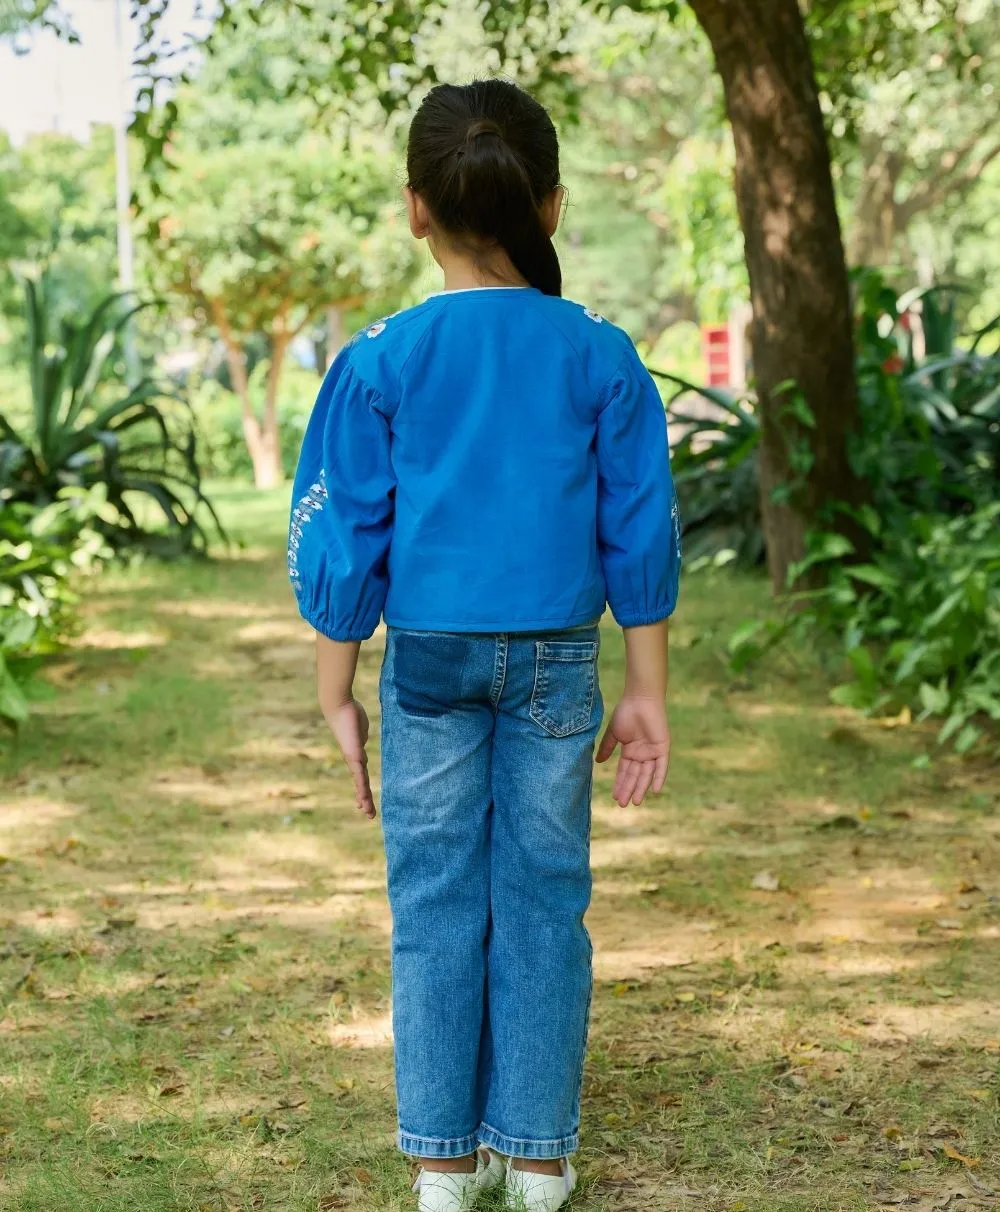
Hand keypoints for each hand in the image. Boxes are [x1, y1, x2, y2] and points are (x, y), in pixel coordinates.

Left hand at [325, 698, 375, 819]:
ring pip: (360, 782)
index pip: (360, 776)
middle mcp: (352, 759)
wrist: (338, 706)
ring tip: (366, 812)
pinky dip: (361, 787)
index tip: (362, 802)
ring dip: (364, 798)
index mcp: (355, 754)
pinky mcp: (353, 754)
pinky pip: (359, 774)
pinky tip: (363, 798)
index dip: (362, 789)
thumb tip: (362, 743)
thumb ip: (362, 739)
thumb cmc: (350, 714)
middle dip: (364, 798)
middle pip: (360, 783)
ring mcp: (352, 758)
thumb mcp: (361, 730)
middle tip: (367, 814)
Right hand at [596, 695, 669, 806]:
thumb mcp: (614, 734)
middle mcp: (642, 754)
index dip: (620, 784)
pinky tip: (655, 790)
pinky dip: (659, 777)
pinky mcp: (662, 748)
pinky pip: (662, 766)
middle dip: (628, 789)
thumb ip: (607, 748)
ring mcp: (653, 752)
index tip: (614, 797)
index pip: (624, 772)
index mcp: (630, 751)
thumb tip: (597, 762)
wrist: (639, 699)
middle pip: (635, 776)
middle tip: (622, 804)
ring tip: (634, 801)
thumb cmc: (626, 712)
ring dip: (641, 787)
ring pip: (647, 774)